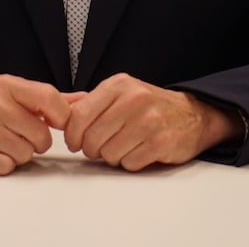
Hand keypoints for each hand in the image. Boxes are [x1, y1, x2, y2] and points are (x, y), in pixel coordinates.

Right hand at [0, 74, 70, 175]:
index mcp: (7, 86)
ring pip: (25, 154)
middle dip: (35, 140)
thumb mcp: (9, 91)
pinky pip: (6, 167)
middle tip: (20, 134)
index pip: (50, 99)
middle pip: (41, 136)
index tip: (55, 124)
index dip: (61, 117)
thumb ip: (48, 98)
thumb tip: (85, 100)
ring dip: (18, 154)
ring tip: (3, 142)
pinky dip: (2, 164)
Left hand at [63, 73, 240, 171]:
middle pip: (91, 138)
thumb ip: (87, 101)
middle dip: (92, 148)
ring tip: (124, 145)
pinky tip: (139, 151)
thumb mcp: (119, 93)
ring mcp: (148, 121)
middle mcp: (133, 99)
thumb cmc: (150, 105)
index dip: (72, 134)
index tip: (76, 141)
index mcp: (118, 85)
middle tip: (101, 146)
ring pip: (108, 153)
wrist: (192, 114)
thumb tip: (56, 107)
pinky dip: (130, 162)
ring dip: (112, 156)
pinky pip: (129, 163)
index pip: (79, 115)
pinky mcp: (160, 143)